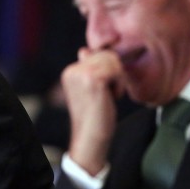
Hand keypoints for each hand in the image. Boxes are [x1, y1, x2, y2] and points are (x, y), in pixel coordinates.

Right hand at [62, 47, 124, 174]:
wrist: (91, 138)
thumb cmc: (94, 116)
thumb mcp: (89, 89)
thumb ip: (87, 69)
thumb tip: (84, 50)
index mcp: (70, 71)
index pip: (98, 54)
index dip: (108, 71)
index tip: (103, 91)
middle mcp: (72, 70)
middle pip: (106, 55)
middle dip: (114, 73)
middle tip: (108, 94)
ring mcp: (82, 74)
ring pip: (113, 60)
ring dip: (118, 79)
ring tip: (109, 96)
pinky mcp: (93, 79)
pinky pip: (116, 70)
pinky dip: (119, 85)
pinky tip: (112, 98)